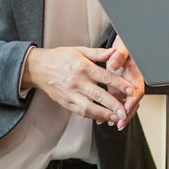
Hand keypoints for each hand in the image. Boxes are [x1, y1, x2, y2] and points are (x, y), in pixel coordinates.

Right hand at [21, 46, 136, 126]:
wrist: (38, 68)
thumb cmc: (59, 57)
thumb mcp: (79, 50)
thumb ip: (98, 53)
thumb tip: (115, 52)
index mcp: (83, 67)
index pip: (105, 77)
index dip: (119, 85)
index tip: (130, 91)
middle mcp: (77, 81)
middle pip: (99, 95)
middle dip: (114, 105)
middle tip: (126, 111)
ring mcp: (71, 94)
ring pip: (89, 107)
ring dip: (104, 114)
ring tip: (116, 118)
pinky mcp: (66, 103)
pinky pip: (80, 112)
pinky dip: (92, 116)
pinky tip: (102, 117)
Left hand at [105, 37, 144, 129]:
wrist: (122, 46)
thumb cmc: (124, 46)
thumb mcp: (122, 47)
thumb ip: (119, 54)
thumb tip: (114, 60)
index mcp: (135, 73)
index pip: (138, 90)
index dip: (133, 99)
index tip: (127, 106)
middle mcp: (131, 83)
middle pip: (132, 102)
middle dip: (126, 113)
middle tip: (119, 122)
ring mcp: (123, 87)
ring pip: (123, 104)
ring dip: (118, 115)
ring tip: (109, 122)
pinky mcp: (116, 89)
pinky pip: (115, 102)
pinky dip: (109, 110)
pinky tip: (101, 117)